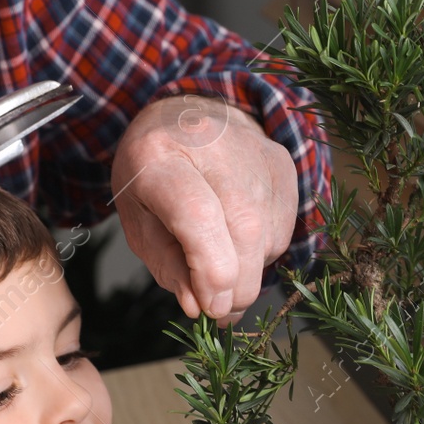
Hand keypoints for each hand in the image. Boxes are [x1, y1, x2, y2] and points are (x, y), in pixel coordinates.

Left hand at [111, 96, 296, 328]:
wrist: (188, 114)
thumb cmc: (154, 174)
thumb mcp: (139, 220)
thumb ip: (167, 266)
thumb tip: (199, 306)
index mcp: (159, 156)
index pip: (197, 216)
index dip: (209, 271)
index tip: (209, 308)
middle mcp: (213, 148)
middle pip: (244, 231)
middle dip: (235, 286)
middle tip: (219, 309)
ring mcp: (256, 154)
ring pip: (268, 237)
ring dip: (249, 271)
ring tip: (221, 264)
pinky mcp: (284, 165)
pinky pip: (283, 230)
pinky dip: (263, 252)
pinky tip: (238, 239)